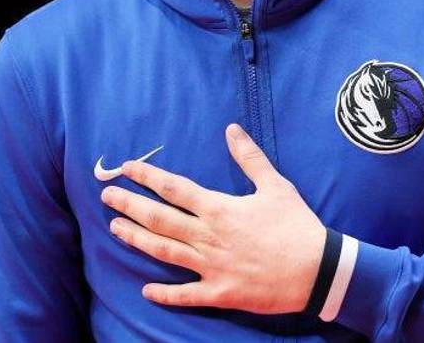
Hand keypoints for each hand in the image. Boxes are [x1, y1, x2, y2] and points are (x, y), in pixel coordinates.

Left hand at [100, 123, 326, 313]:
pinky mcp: (220, 293)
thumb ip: (249, 158)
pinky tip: (146, 290)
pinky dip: (164, 294)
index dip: (146, 176)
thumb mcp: (276, 186)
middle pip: (160, 218)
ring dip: (137, 240)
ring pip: (164, 252)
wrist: (317, 270)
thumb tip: (232, 129)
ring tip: (115, 229)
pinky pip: (185, 295)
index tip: (125, 167)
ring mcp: (211, 266)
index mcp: (219, 208)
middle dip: (130, 205)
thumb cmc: (297, 226)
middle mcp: (208, 237)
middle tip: (106, 196)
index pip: (174, 188)